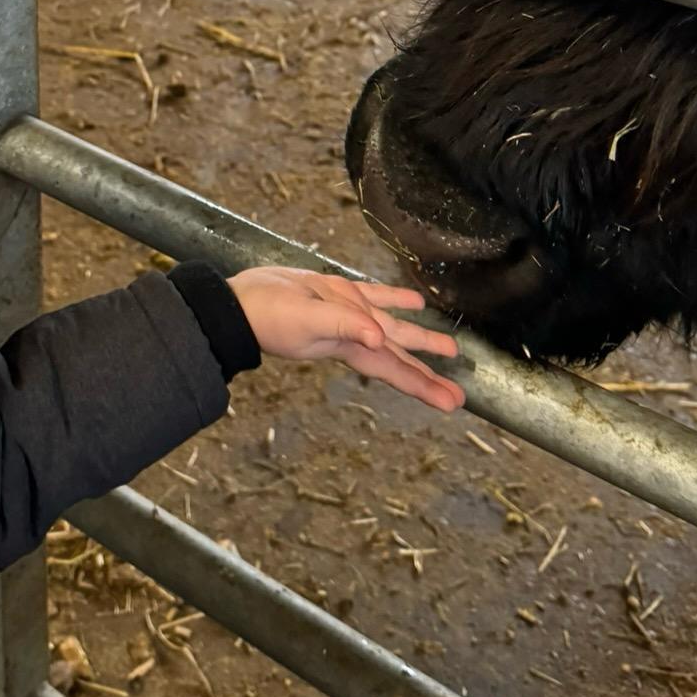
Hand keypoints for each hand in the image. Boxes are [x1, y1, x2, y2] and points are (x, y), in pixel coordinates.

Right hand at [227, 267, 462, 412]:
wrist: (238, 303)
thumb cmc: (267, 317)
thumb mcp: (306, 320)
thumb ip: (343, 325)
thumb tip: (379, 337)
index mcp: (350, 345)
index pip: (395, 370)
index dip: (423, 385)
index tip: (452, 403)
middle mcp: (354, 334)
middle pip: (399, 358)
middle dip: (428, 374)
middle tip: (458, 393)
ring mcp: (346, 314)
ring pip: (393, 327)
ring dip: (418, 337)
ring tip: (447, 347)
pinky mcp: (335, 293)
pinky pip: (373, 295)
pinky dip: (394, 298)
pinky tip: (413, 300)